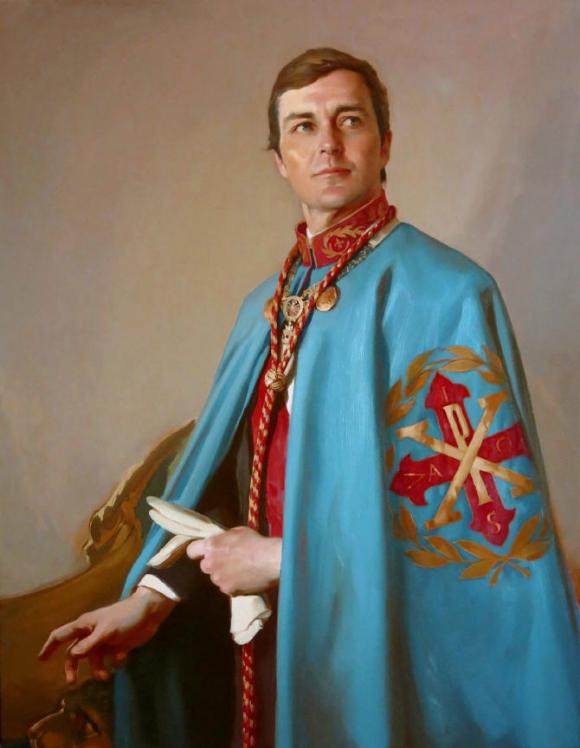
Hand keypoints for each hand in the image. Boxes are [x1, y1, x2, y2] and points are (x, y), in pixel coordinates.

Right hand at [38, 587, 175, 683]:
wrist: (149, 613)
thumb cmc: (125, 617)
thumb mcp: (106, 631)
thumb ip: (89, 644)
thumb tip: (72, 656)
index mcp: (85, 625)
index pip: (61, 635)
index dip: (50, 646)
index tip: (41, 660)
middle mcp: (92, 633)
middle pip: (75, 652)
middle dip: (72, 667)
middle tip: (72, 682)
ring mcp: (105, 639)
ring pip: (94, 659)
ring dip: (97, 669)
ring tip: (106, 675)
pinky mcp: (118, 645)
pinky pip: (111, 658)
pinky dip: (115, 661)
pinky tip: (122, 658)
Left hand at [187, 527, 280, 595]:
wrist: (270, 560)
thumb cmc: (256, 542)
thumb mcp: (237, 532)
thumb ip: (223, 539)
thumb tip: (221, 543)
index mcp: (211, 546)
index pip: (191, 551)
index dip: (197, 552)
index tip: (204, 553)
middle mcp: (210, 563)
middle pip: (205, 566)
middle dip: (214, 564)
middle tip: (228, 561)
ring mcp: (218, 579)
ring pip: (216, 578)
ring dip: (224, 575)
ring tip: (240, 571)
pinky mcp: (228, 591)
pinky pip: (227, 588)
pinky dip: (234, 585)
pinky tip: (245, 579)